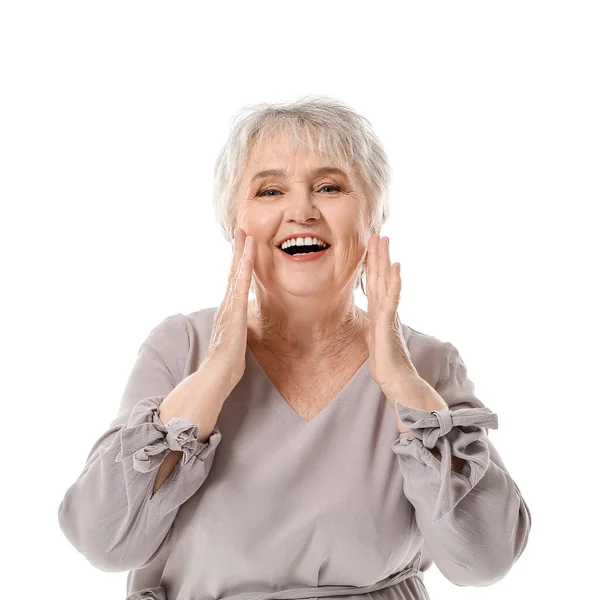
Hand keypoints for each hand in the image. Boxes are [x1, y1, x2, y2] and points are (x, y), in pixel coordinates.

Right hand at [202, 227, 255, 384]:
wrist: (217, 373)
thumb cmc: (227, 362)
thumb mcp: (236, 340)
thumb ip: (237, 330)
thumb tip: (242, 327)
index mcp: (228, 310)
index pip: (233, 282)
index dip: (237, 264)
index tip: (242, 249)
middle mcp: (226, 304)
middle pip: (232, 271)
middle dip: (237, 250)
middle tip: (241, 230)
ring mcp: (229, 306)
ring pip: (236, 273)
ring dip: (241, 252)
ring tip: (245, 234)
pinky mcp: (234, 310)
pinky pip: (241, 283)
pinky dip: (245, 267)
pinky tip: (250, 254)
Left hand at [364, 233, 416, 396]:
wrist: (397, 381)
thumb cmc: (386, 363)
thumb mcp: (373, 338)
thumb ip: (373, 323)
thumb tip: (371, 316)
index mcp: (380, 312)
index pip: (374, 282)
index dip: (372, 264)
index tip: (369, 246)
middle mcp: (385, 309)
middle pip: (380, 276)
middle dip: (378, 254)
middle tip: (378, 233)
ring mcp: (388, 315)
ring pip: (386, 282)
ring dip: (385, 260)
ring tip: (385, 241)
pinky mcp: (389, 324)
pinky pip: (391, 299)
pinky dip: (393, 282)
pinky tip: (395, 267)